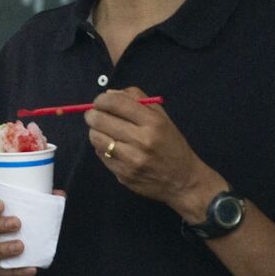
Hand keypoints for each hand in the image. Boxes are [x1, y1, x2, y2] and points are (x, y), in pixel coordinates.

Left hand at [84, 87, 226, 221]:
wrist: (182, 181)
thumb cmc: (170, 144)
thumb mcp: (161, 117)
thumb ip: (137, 99)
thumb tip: (109, 94)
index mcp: (153, 122)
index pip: (116, 103)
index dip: (101, 100)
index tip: (99, 102)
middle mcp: (142, 140)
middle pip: (100, 120)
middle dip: (92, 114)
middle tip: (93, 115)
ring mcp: (131, 160)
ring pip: (96, 138)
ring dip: (94, 131)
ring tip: (102, 131)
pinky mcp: (123, 175)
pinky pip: (100, 155)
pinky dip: (101, 148)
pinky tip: (111, 146)